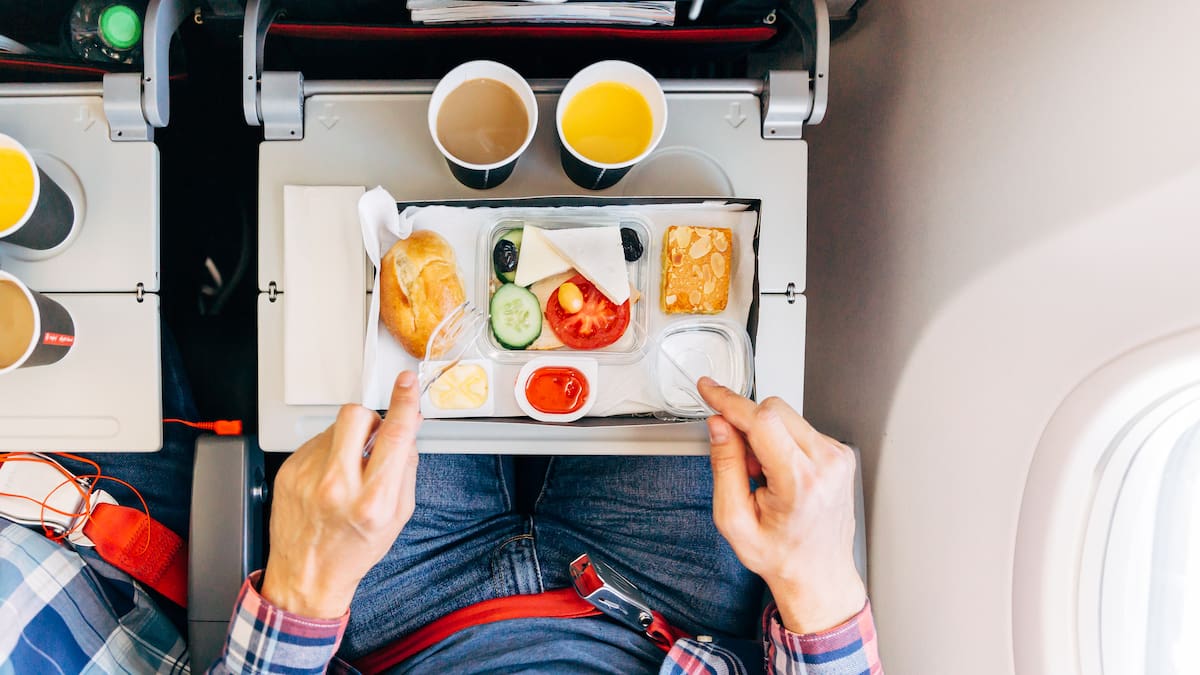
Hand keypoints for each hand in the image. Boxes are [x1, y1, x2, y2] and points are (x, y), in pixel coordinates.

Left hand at [260, 371, 421, 618]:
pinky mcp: (289, 472)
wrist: (307, 576)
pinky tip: (328, 478)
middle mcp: (338, 486)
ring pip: (335, 426)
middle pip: (356, 416)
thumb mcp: (397, 517)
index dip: (404, 403)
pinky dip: (328, 452)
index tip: (406, 383)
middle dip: (370, 419)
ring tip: (347, 469)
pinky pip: (315, 441)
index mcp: (372, 500)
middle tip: (372, 439)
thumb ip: (406, 469)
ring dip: (348, 438)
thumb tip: (408, 430)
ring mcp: (308, 477)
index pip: (394, 437)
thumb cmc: (353, 550)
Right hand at [699, 378, 865, 633]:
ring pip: (787, 415)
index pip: (761, 420)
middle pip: (774, 409)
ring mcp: (838, 457)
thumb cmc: (780, 555)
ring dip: (765, 436)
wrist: (818, 573)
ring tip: (764, 476)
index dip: (729, 401)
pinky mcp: (840, 454)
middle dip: (747, 426)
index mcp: (800, 481)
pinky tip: (780, 474)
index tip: (709, 389)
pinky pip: (800, 428)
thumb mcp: (734, 520)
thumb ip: (724, 466)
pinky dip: (782, 442)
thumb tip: (719, 425)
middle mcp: (826, 464)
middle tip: (743, 464)